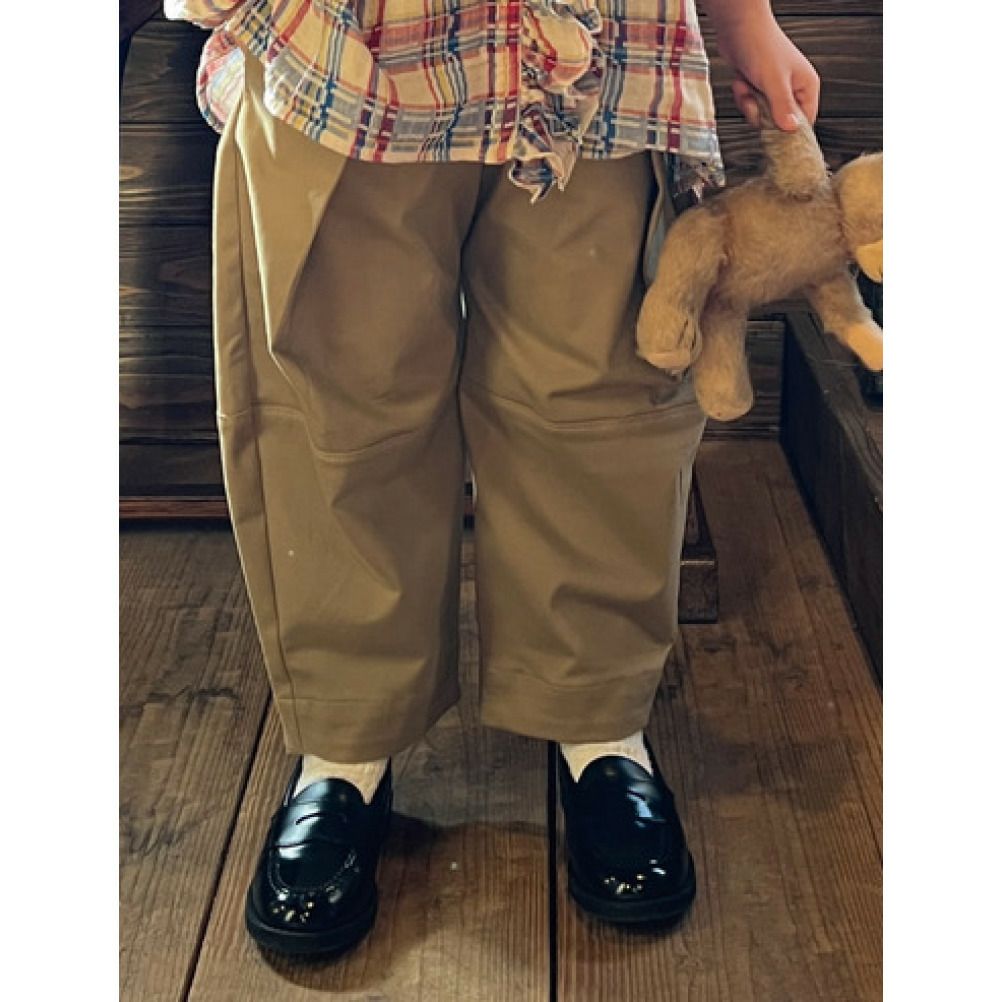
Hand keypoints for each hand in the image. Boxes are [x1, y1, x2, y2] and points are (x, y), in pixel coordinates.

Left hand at [707, 4, 820, 131]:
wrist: (738, 28)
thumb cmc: (761, 46)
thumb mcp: (774, 82)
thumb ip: (782, 108)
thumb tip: (791, 130)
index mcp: (806, 87)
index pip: (805, 122)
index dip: (789, 131)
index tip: (775, 137)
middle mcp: (792, 89)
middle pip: (779, 122)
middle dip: (762, 113)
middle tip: (756, 98)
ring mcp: (774, 89)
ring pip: (761, 115)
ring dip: (749, 103)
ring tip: (748, 85)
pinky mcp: (758, 87)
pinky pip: (750, 105)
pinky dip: (742, 96)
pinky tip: (742, 81)